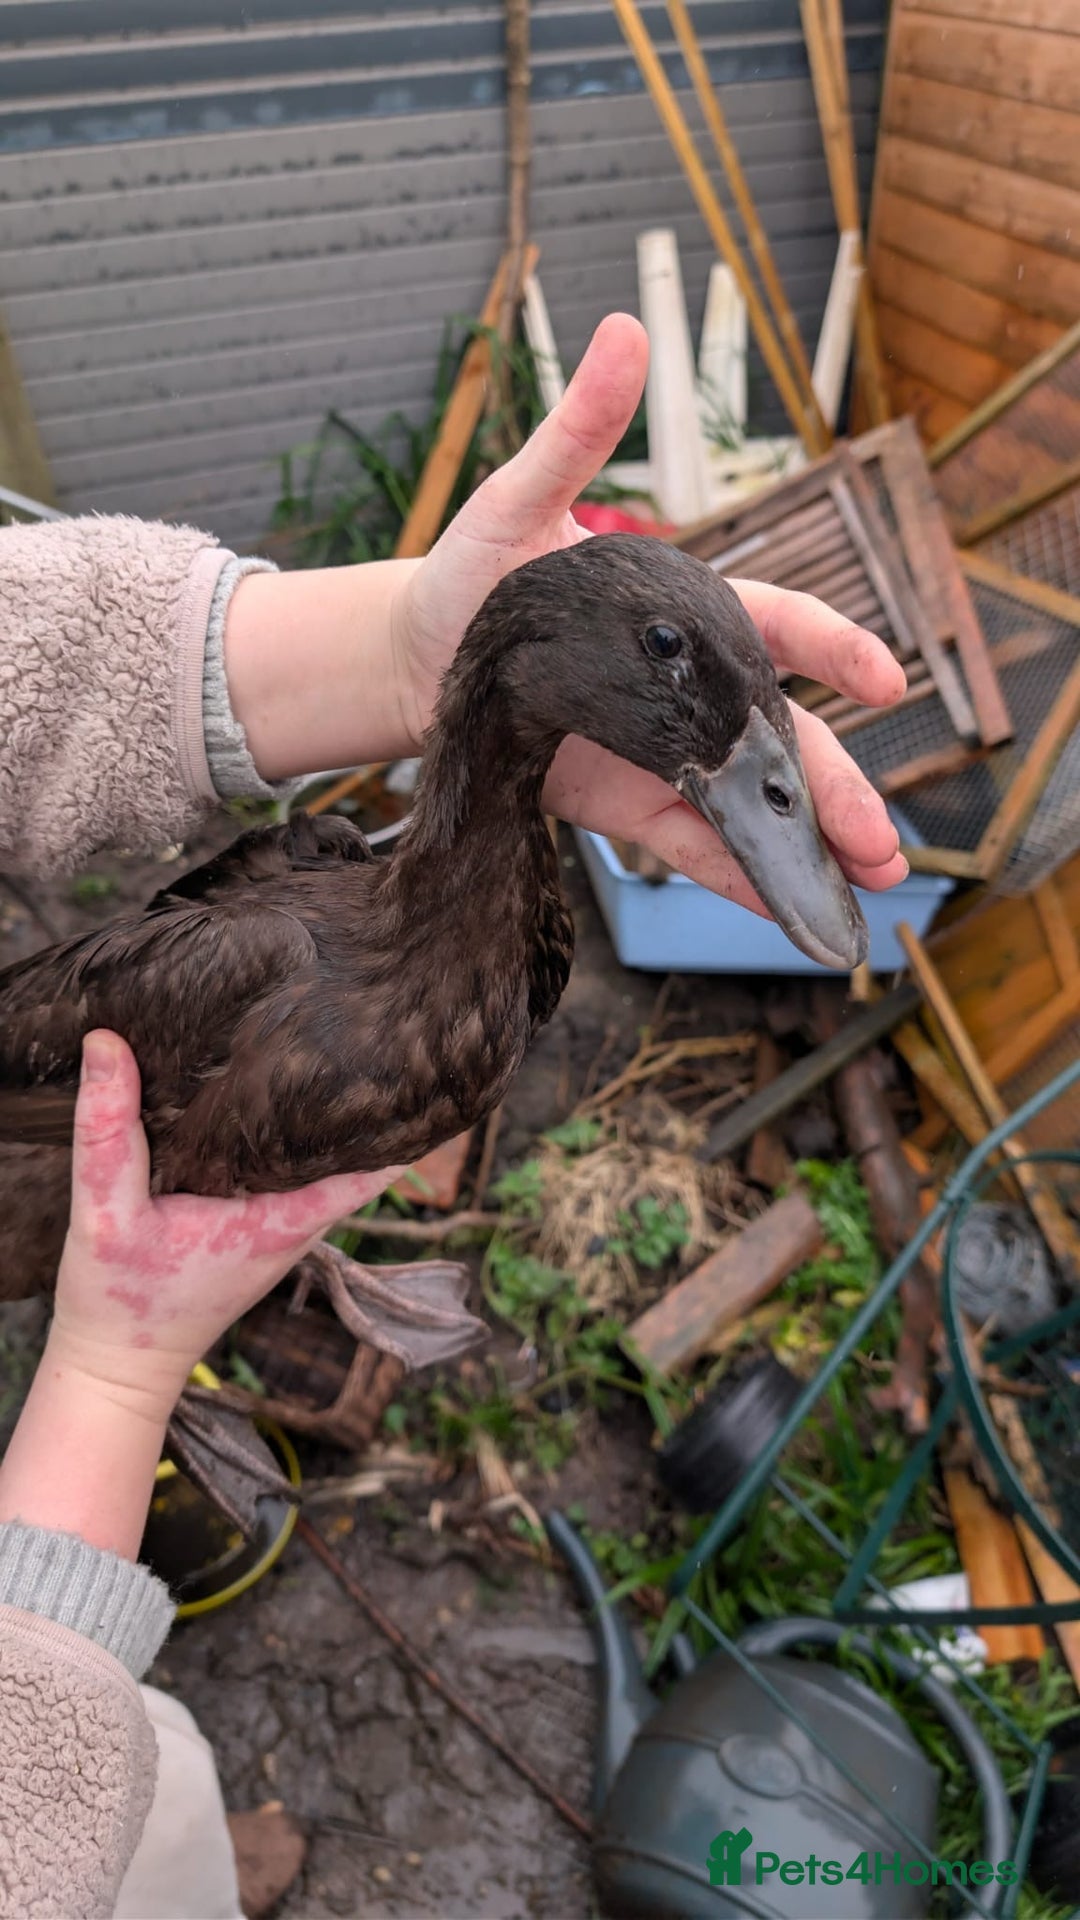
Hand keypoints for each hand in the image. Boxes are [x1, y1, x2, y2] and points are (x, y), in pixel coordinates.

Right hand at [0, 1030, 396, 1558]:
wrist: (115, 1369)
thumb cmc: (118, 1301)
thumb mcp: (101, 1211)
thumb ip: (106, 1129)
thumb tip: (105, 1039)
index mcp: (281, 1219)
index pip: (372, 1164)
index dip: (397, 1111)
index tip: (411, 1054)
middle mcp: (295, 1221)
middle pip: (356, 1149)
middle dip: (366, 1093)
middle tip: (374, 1022)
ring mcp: (280, 1225)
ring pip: (324, 1157)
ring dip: (329, 1111)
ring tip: (337, 1037)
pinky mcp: (257, 1224)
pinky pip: (292, 1168)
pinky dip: (292, 1131)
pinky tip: (276, 1089)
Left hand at [394, 313, 907, 908]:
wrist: (407, 663)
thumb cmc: (469, 574)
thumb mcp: (516, 502)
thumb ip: (577, 431)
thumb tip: (624, 331)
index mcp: (682, 615)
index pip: (774, 624)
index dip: (832, 648)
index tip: (884, 676)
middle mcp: (685, 690)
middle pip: (780, 739)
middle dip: (835, 788)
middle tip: (883, 842)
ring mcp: (658, 752)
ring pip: (749, 802)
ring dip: (804, 847)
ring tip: (859, 892)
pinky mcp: (621, 804)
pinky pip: (689, 845)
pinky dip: (735, 879)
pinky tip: (784, 913)